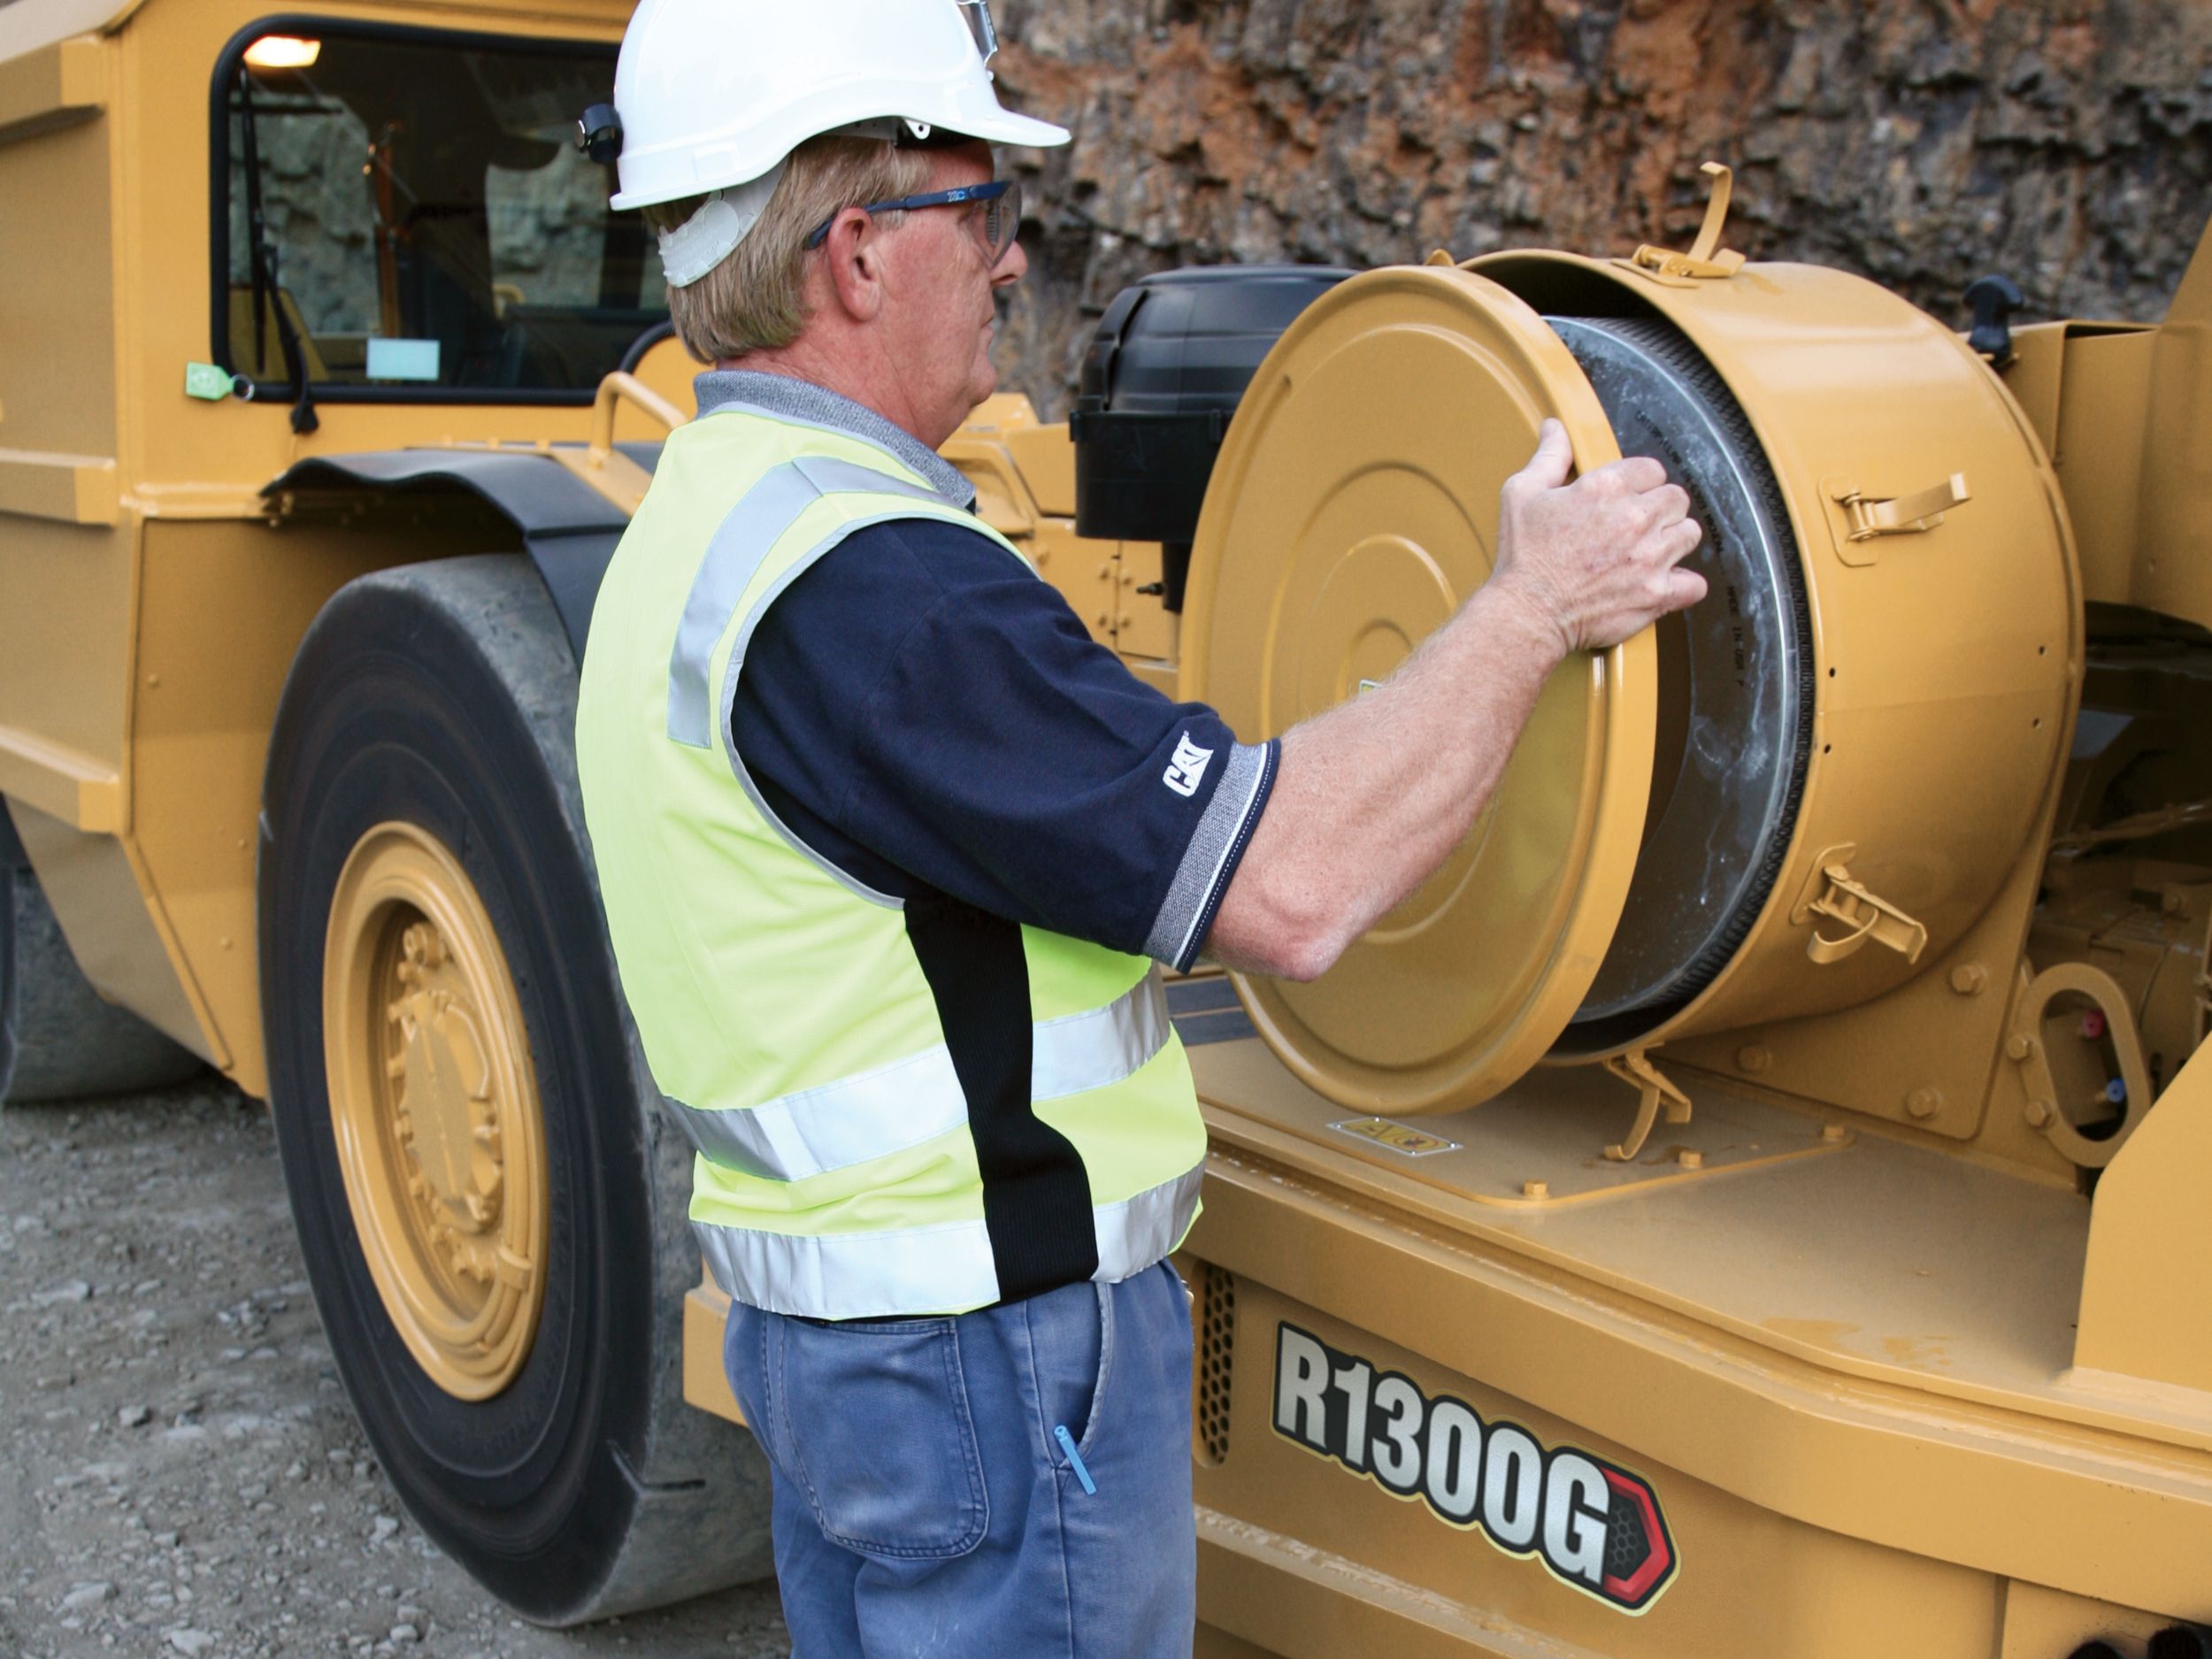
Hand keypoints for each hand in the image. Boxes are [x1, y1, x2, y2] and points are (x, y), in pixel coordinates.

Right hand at [1487, 419, 1706, 654]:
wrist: (1526, 613)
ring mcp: (1650, 558)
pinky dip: (1683, 585)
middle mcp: (1635, 518)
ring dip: (1672, 540)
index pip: (1652, 470)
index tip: (1627, 497)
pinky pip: (1694, 584)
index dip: (1639, 483)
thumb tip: (1556, 428)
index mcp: (1607, 487)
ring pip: (1689, 535)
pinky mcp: (1656, 594)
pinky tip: (1663, 583)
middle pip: (1676, 499)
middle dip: (1659, 509)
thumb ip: (1548, 457)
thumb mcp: (1522, 494)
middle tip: (1636, 525)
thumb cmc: (1523, 557)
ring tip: (1649, 551)